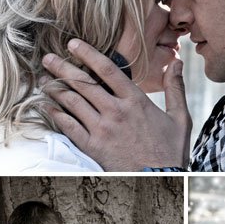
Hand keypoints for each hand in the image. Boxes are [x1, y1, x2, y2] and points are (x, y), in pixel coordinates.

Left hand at [41, 41, 191, 170]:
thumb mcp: (180, 118)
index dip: (87, 53)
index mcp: (135, 100)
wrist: (162, 180)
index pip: (107, 69)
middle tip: (48, 58)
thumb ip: (175, 88)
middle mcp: (115, 111)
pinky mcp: (94, 147)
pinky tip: (46, 107)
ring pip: (72, 102)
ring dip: (55, 89)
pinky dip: (56, 115)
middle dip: (62, 68)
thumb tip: (178, 62)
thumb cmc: (171, 152)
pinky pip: (69, 127)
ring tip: (44, 80)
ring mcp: (102, 129)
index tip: (73, 44)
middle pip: (83, 83)